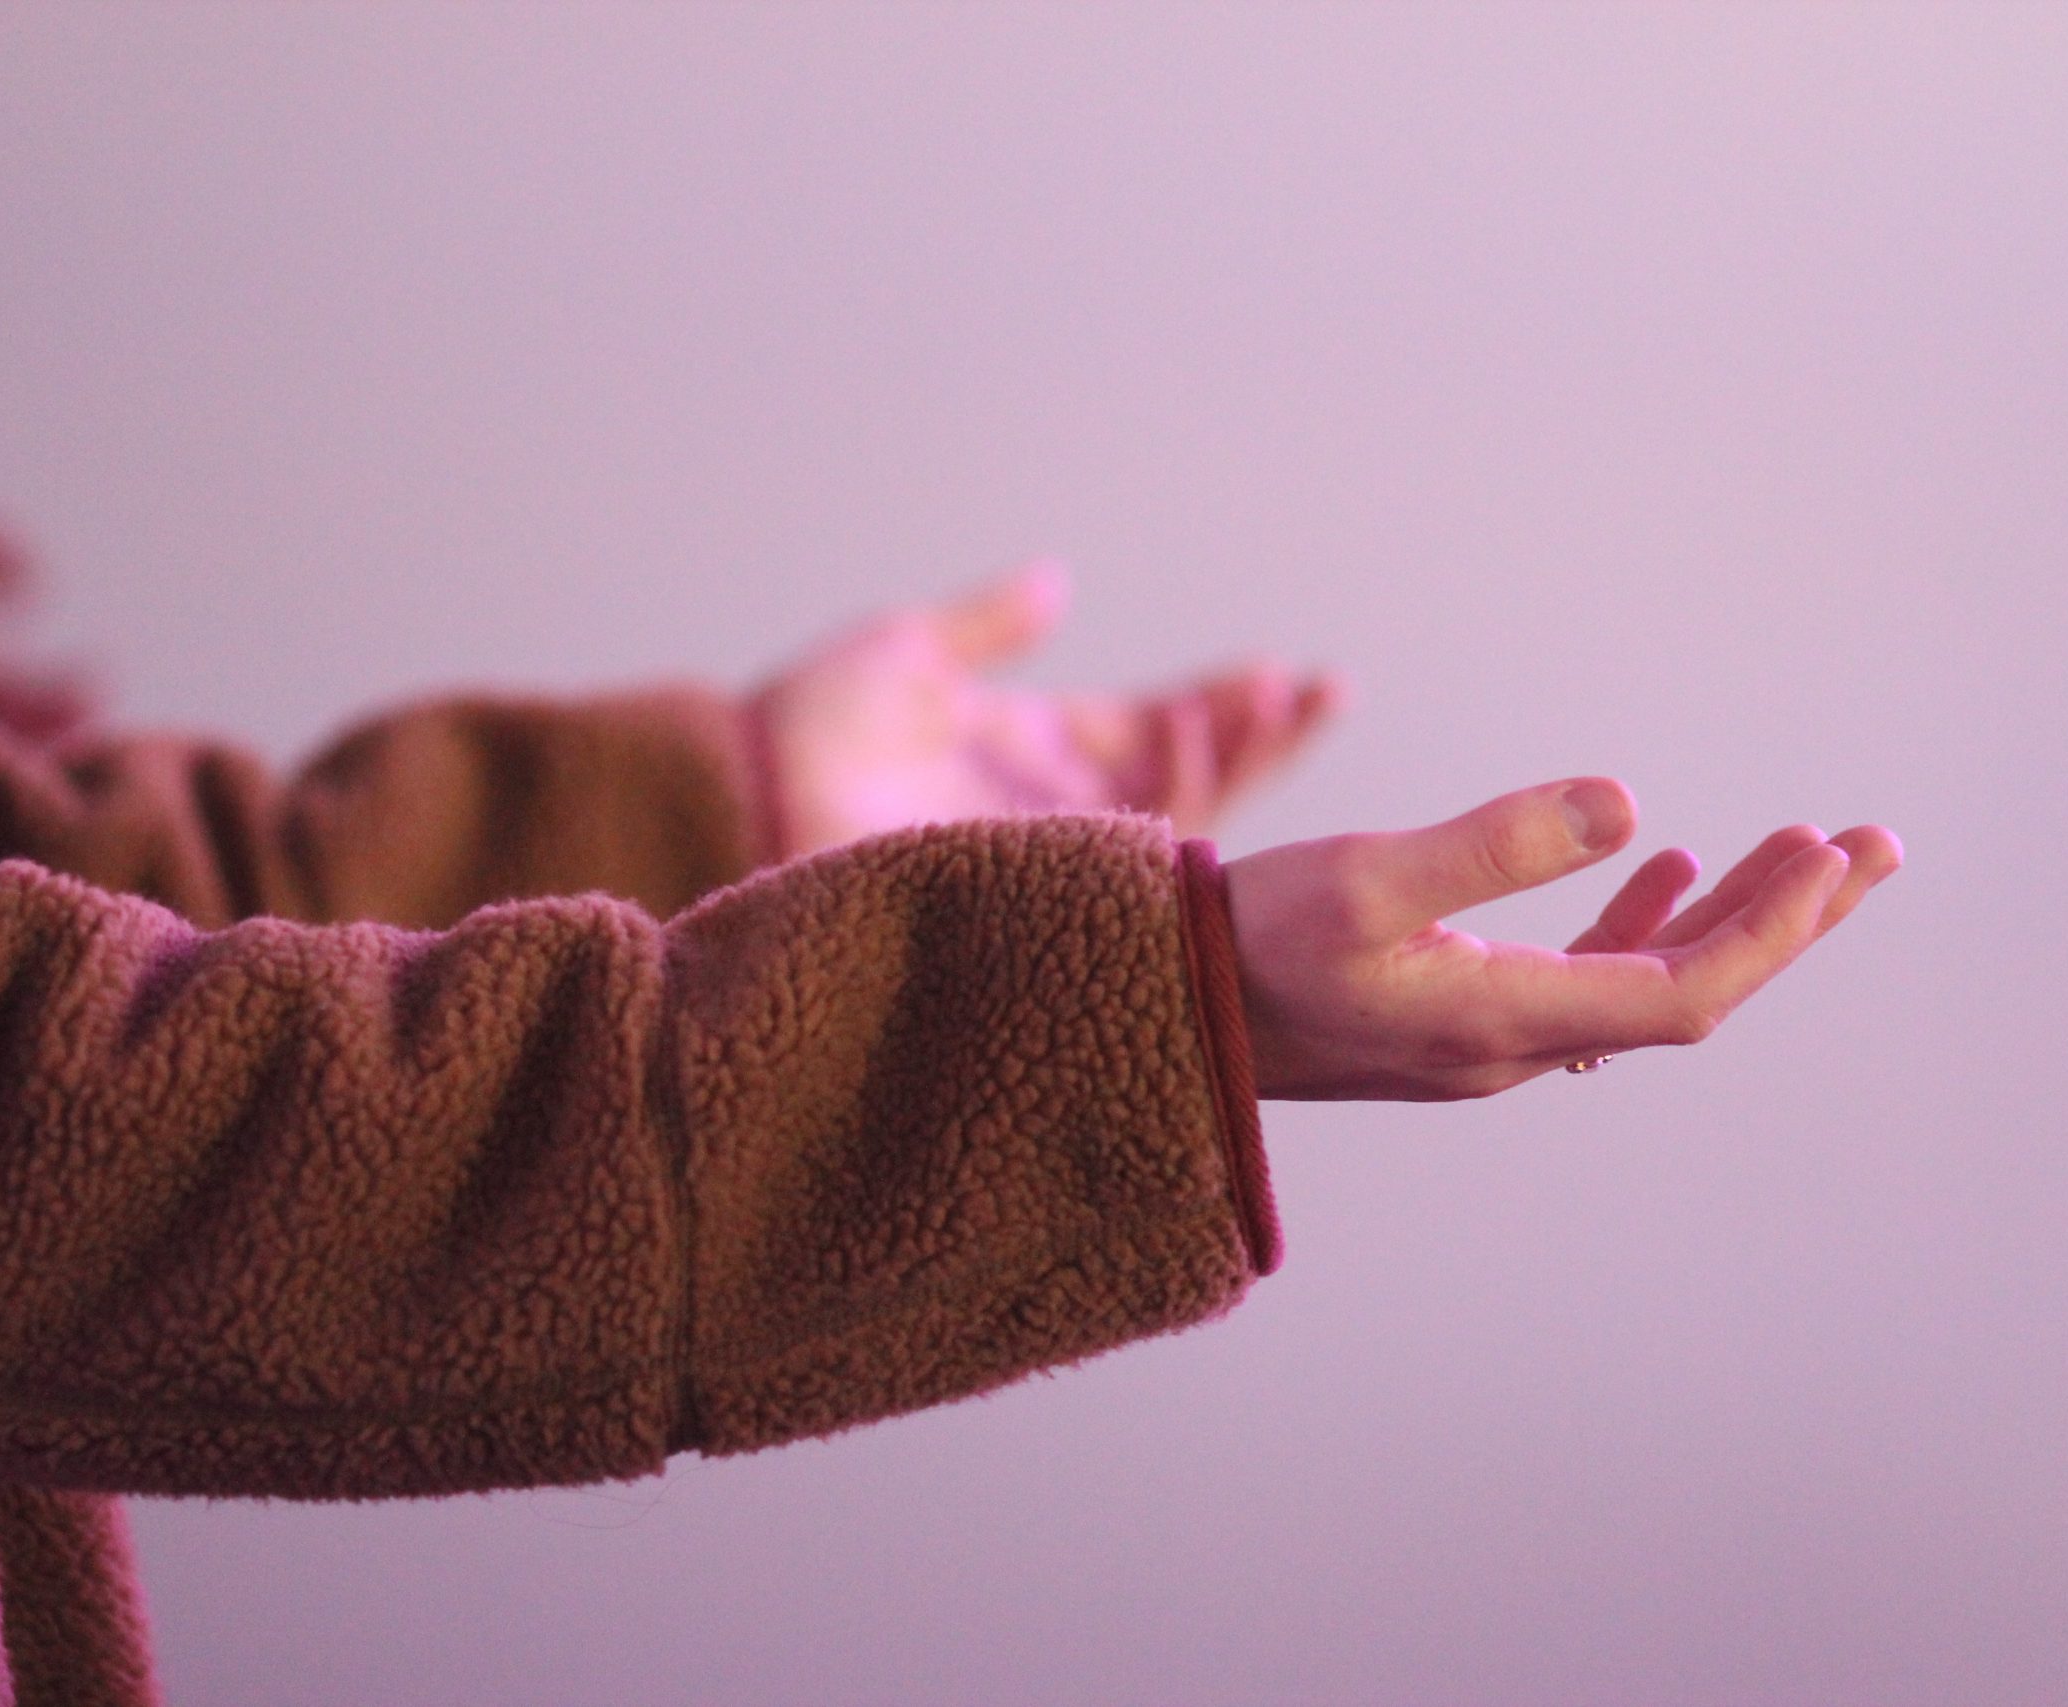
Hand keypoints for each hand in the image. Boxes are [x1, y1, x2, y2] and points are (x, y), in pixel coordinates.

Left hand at [749, 559, 1342, 856]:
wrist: (742, 794)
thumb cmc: (801, 724)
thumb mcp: (908, 650)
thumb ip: (992, 623)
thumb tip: (1060, 582)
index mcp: (1032, 748)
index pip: (1151, 729)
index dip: (1220, 706)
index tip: (1285, 675)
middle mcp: (1056, 808)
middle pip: (1189, 777)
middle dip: (1261, 736)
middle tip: (1325, 692)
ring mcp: (1053, 850)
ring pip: (1178, 818)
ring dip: (1234, 757)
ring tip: (1279, 703)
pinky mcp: (1040, 883)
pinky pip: (1132, 856)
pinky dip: (1174, 797)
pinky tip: (1198, 741)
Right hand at [1224, 777, 1901, 1098]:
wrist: (1164, 1008)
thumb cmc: (1251, 942)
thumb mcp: (1368, 879)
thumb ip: (1495, 844)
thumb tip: (1630, 804)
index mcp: (1508, 1022)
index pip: (1685, 996)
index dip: (1771, 934)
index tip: (1833, 857)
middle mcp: (1518, 1045)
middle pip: (1691, 994)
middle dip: (1789, 921)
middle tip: (1873, 849)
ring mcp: (1493, 1036)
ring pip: (1647, 982)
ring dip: (1729, 918)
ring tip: (1802, 850)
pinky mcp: (1463, 1015)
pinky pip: (1589, 976)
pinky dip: (1643, 923)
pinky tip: (1666, 867)